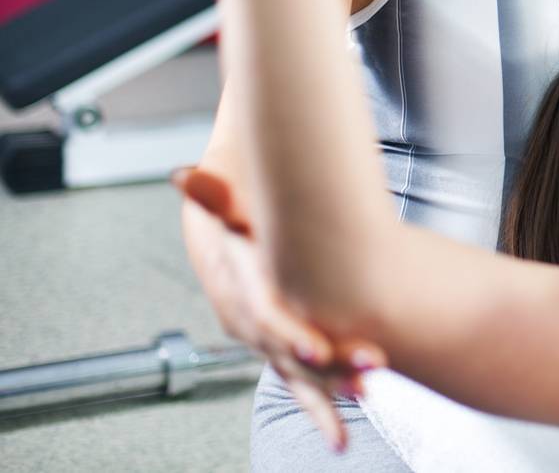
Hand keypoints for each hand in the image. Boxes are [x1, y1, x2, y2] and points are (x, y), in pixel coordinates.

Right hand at [173, 167, 387, 451]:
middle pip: (287, 355)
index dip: (289, 337)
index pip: (264, 321)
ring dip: (336, 383)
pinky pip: (306, 372)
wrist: (228, 225)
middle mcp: (248, 321)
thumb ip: (215, 197)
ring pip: (299, 371)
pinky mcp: (283, 343)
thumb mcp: (227, 201)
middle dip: (328, 368)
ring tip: (370, 388)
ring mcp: (265, 336)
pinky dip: (334, 385)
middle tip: (369, 370)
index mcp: (235, 290)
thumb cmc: (236, 209)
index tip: (319, 350)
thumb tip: (182, 175)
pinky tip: (365, 389)